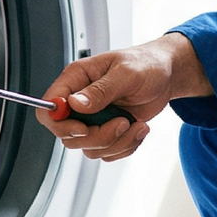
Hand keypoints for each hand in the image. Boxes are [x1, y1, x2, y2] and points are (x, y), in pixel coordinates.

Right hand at [36, 33, 211, 162]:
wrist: (167, 75)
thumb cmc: (146, 64)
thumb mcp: (126, 73)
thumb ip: (100, 90)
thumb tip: (74, 103)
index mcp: (77, 79)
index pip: (49, 108)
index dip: (60, 124)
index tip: (84, 128)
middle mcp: (81, 101)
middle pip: (68, 135)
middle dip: (97, 137)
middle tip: (122, 123)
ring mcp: (94, 118)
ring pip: (89, 148)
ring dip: (116, 142)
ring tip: (136, 124)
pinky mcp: (108, 131)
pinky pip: (107, 152)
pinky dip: (125, 147)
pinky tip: (139, 129)